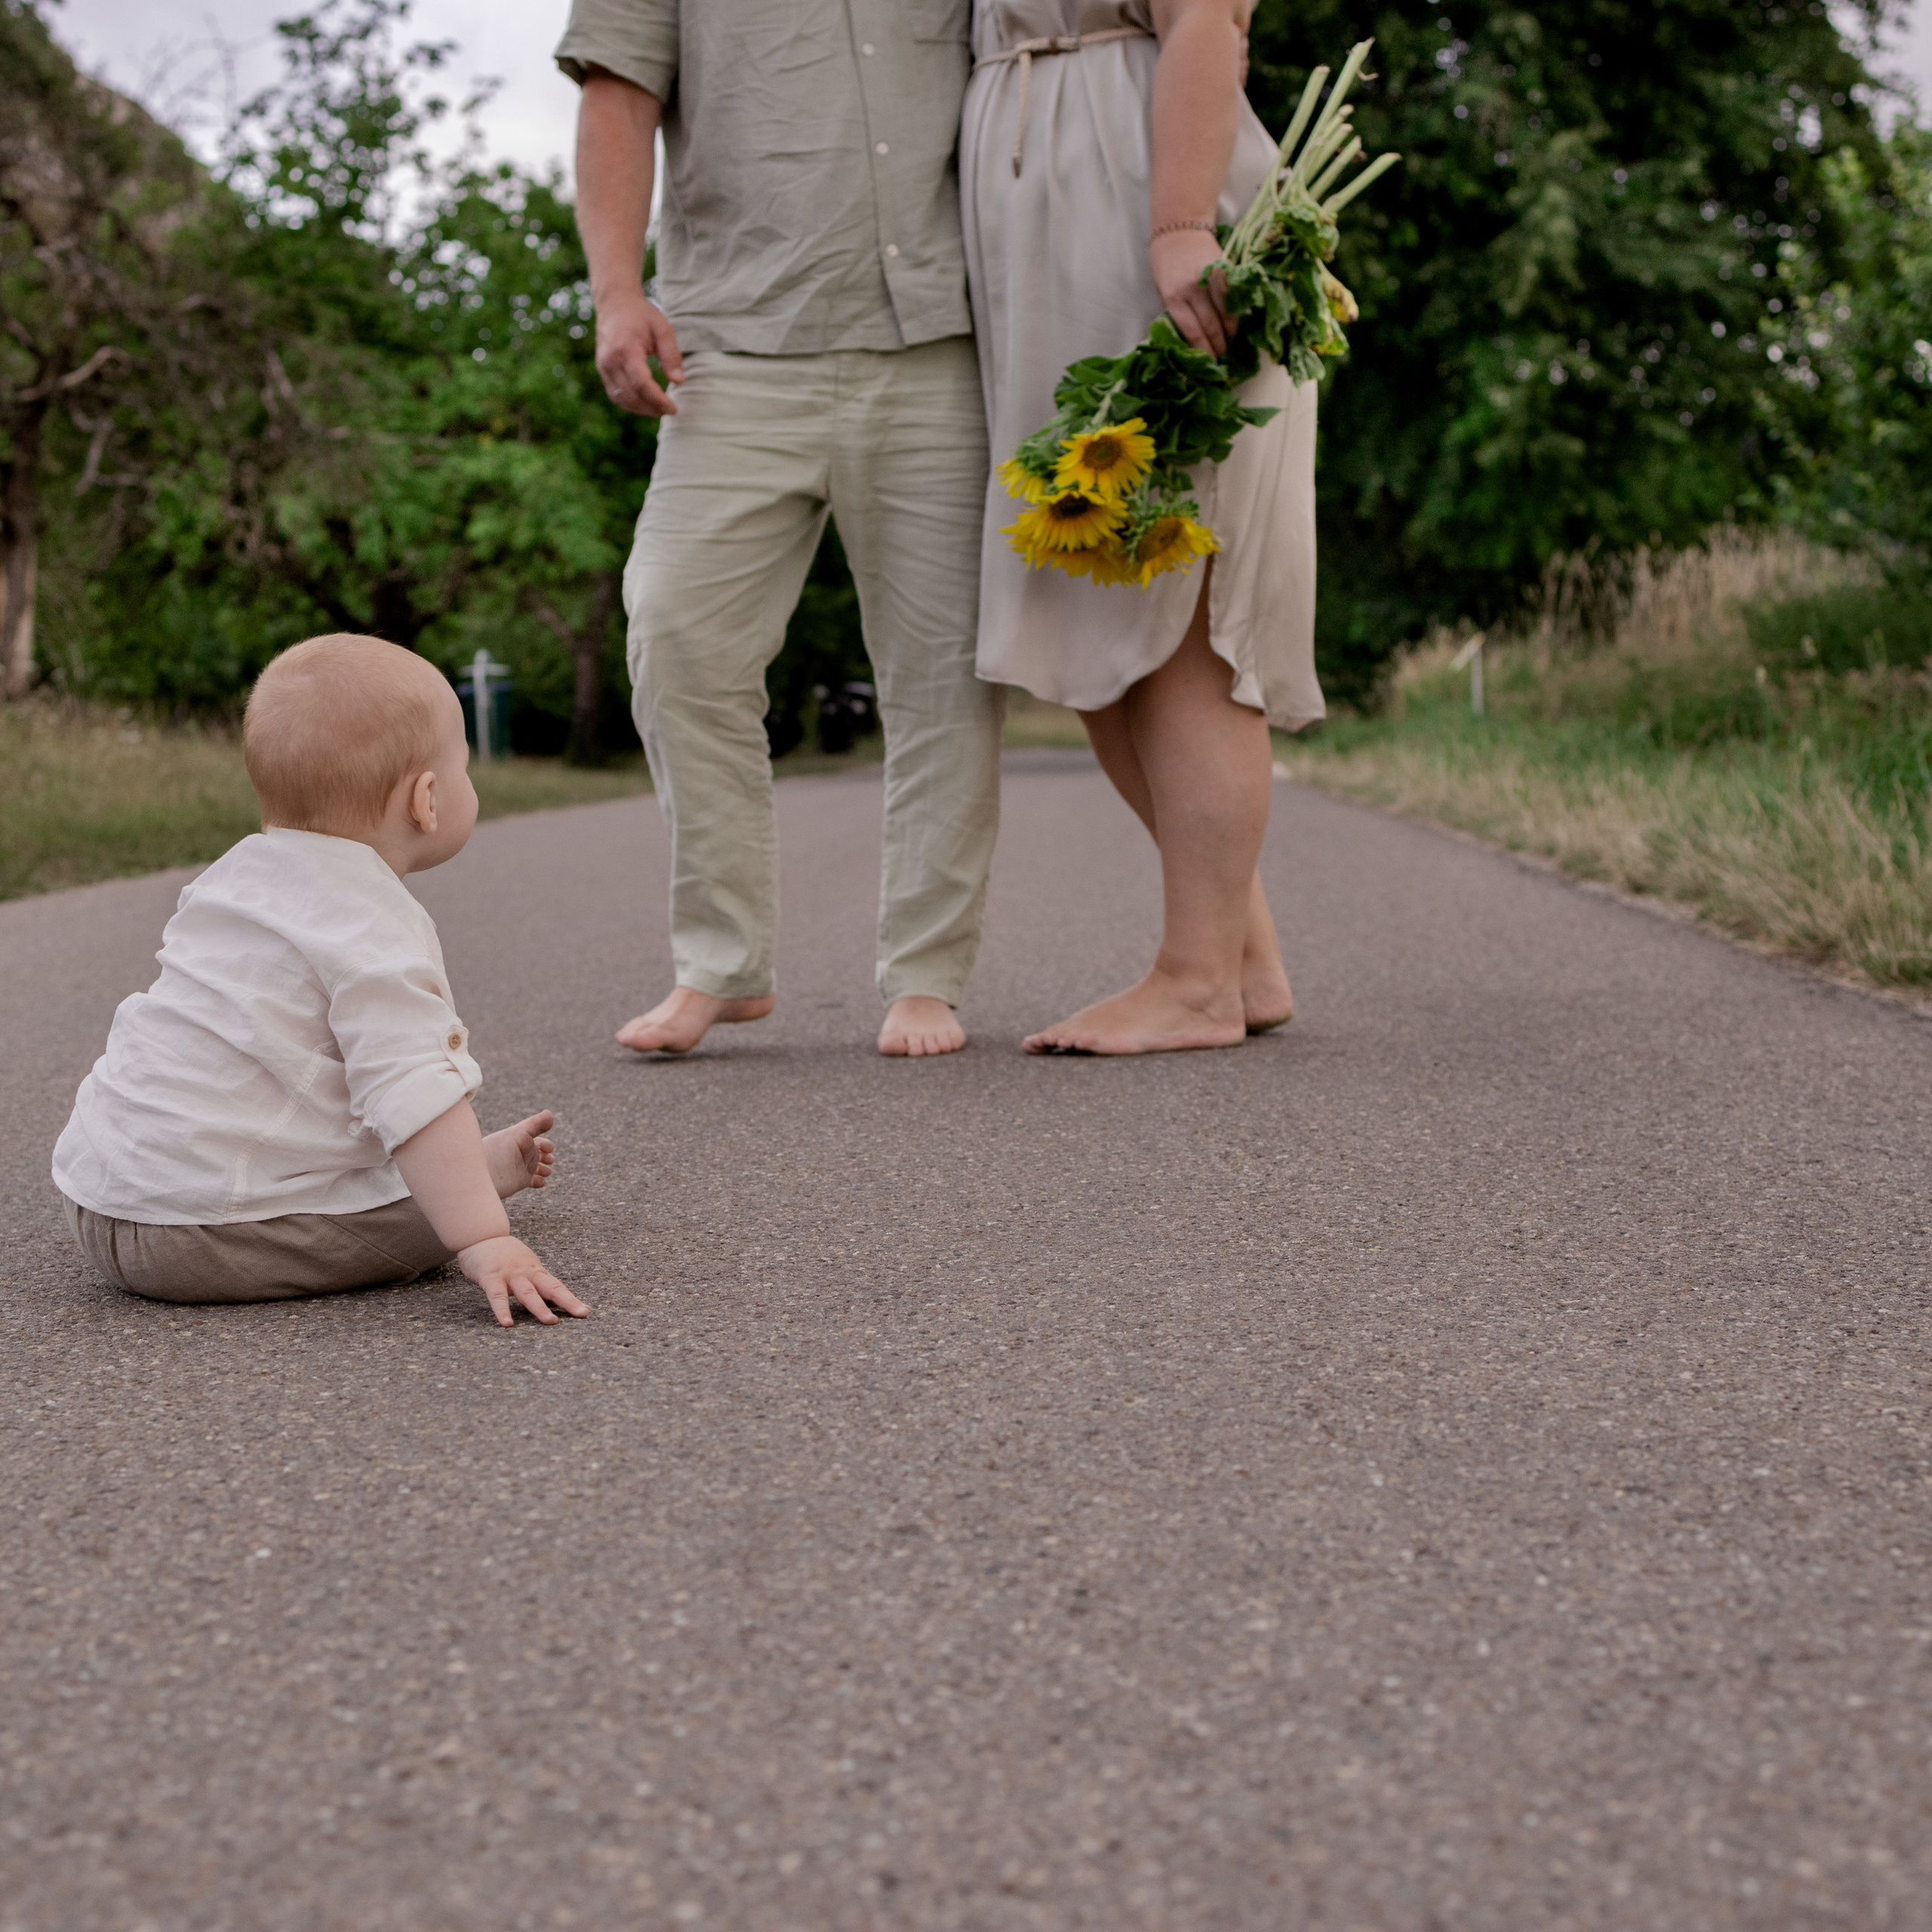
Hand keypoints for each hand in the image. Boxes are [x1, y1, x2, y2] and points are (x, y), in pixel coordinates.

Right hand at [458, 1234, 588, 1328]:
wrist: (480, 1234)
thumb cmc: (503, 1255)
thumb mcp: (524, 1266)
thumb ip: (535, 1283)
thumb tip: (552, 1302)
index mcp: (535, 1271)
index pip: (557, 1286)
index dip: (571, 1299)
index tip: (586, 1310)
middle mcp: (527, 1273)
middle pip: (550, 1288)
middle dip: (567, 1301)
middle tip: (581, 1313)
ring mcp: (510, 1275)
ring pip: (527, 1293)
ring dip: (540, 1308)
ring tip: (551, 1321)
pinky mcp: (491, 1278)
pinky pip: (497, 1296)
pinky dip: (502, 1310)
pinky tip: (507, 1323)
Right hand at [595, 288, 685, 415]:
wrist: (614, 302)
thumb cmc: (640, 314)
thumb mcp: (662, 329)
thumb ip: (671, 355)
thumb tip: (679, 381)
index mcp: (625, 348)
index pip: (641, 383)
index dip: (657, 400)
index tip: (673, 408)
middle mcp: (610, 360)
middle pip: (631, 395)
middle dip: (652, 408)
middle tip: (670, 411)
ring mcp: (603, 366)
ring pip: (621, 399)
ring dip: (641, 409)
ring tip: (659, 409)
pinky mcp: (602, 370)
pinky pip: (615, 394)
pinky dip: (630, 403)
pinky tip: (645, 404)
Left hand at [1151, 226, 1235, 357]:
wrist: (1180, 228)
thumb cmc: (1166, 262)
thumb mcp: (1161, 290)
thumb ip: (1174, 312)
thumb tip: (1190, 339)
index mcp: (1173, 297)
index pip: (1192, 332)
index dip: (1203, 350)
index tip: (1209, 362)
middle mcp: (1192, 289)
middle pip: (1210, 326)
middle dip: (1217, 346)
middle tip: (1221, 357)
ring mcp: (1210, 278)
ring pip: (1225, 314)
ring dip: (1229, 333)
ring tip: (1229, 343)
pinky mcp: (1225, 269)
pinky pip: (1233, 298)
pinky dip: (1235, 313)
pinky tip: (1234, 324)